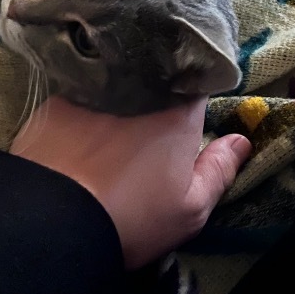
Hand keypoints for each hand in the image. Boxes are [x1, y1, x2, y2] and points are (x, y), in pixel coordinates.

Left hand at [10, 96, 250, 269]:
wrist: (53, 217)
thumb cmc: (131, 216)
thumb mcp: (189, 208)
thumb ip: (219, 169)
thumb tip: (241, 139)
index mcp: (176, 110)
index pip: (194, 82)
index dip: (193, 88)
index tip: (190, 102)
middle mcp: (136, 87)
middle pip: (154, 75)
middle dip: (157, 87)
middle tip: (153, 112)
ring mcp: (93, 87)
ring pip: (115, 78)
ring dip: (119, 89)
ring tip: (116, 112)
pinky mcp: (56, 95)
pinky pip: (78, 87)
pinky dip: (83, 97)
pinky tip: (81, 116)